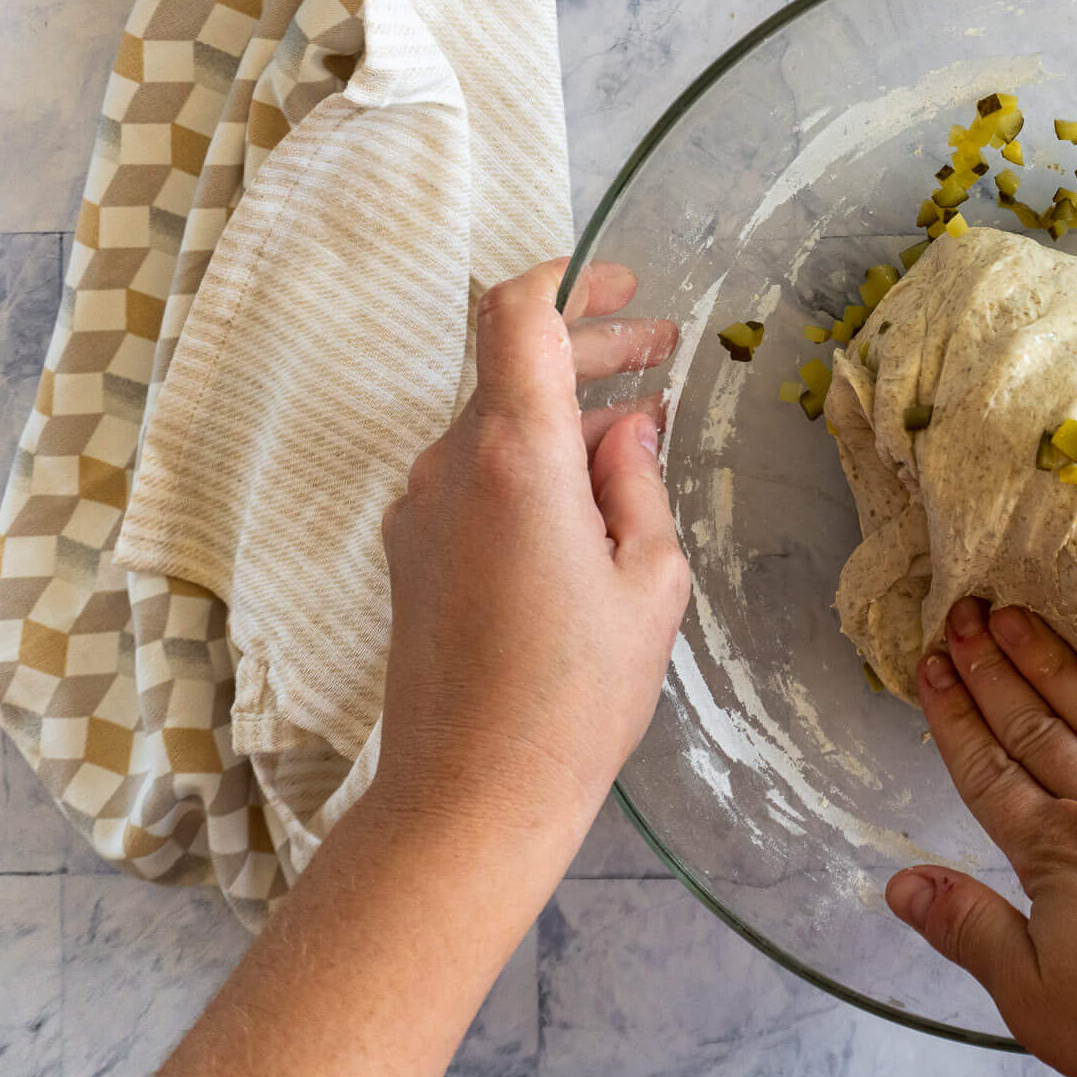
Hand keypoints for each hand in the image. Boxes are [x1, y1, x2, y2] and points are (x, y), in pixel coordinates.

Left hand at [372, 257, 688, 856]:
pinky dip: (531, 456)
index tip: (623, 284)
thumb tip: (629, 428)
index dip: (568, 279)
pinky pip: (475, 471)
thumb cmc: (574, 699)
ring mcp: (423, 507)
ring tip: (640, 431)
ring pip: (495, 418)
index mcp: (517, 458)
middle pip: (511, 362)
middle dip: (590, 344)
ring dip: (564, 406)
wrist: (466, 796)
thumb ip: (639, 484)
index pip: (516, 314)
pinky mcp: (413, 548)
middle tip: (662, 351)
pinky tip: (587, 496)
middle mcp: (454, 466)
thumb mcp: (648, 584)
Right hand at [886, 600, 1076, 1076]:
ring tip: (1021, 617)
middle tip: (964, 614)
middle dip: (994, 669)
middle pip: (1038, 727)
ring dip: (1057, 662)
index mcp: (1058, 857)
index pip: (988, 772)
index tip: (932, 667)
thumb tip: (903, 884)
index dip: (955, 717)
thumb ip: (971, 930)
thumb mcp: (1039, 1002)